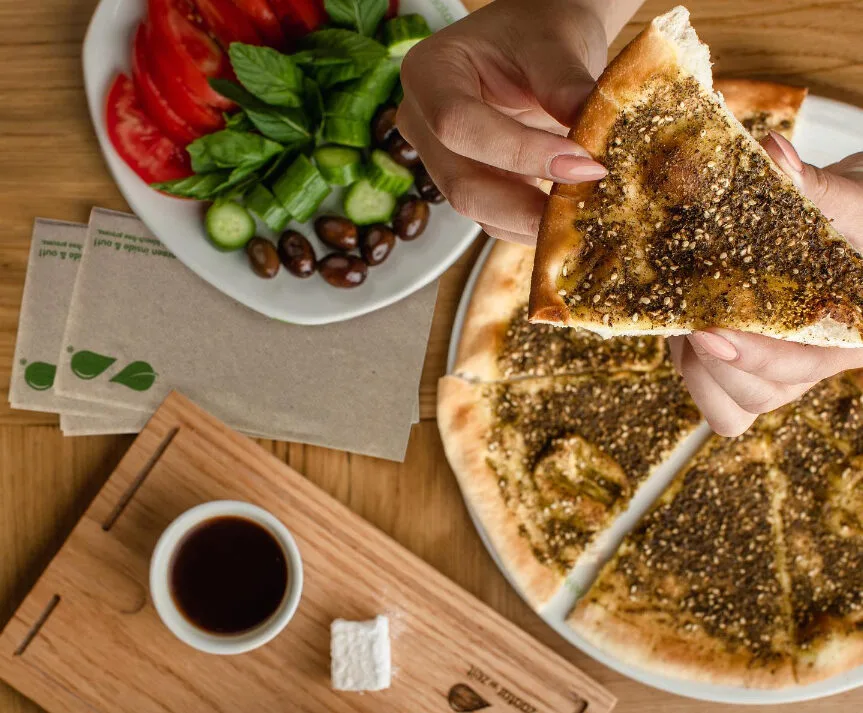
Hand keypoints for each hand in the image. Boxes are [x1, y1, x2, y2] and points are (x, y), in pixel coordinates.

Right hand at [397, 0, 633, 243]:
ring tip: (584, 213)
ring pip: (478, 210)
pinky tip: (569, 215)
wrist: (540, 43)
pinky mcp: (469, 183)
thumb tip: (591, 149)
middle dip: (524, 204)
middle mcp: (422, 123)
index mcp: (429, 73)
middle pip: (460, 183)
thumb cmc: (540, 30)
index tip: (582, 163)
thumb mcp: (556, 44)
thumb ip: (568, 88)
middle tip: (584, 206)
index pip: (458, 124)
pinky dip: (532, 223)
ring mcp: (441, 160)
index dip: (519, 152)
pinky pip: (495, 218)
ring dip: (532, 221)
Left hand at [669, 134, 862, 436]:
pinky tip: (681, 328)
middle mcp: (817, 362)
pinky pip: (716, 400)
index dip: (756, 356)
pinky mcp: (747, 366)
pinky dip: (691, 373)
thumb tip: (774, 156)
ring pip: (732, 405)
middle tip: (686, 319)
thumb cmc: (857, 215)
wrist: (845, 223)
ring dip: (695, 369)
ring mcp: (781, 370)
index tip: (710, 333)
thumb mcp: (851, 197)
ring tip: (682, 321)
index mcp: (853, 334)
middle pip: (760, 395)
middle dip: (714, 363)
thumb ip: (818, 185)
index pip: (805, 365)